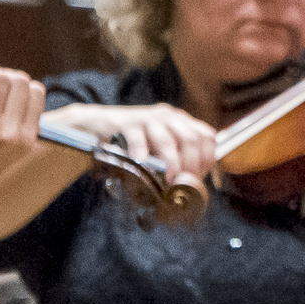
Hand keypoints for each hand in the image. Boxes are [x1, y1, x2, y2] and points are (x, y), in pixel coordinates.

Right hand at [56, 103, 215, 185]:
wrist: (97, 123)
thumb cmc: (132, 140)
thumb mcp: (158, 145)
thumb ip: (173, 159)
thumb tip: (188, 186)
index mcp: (179, 121)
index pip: (205, 136)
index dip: (207, 158)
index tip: (199, 177)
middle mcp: (168, 117)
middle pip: (190, 139)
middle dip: (191, 164)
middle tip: (185, 184)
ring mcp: (148, 119)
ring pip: (167, 140)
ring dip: (172, 162)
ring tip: (170, 179)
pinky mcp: (126, 124)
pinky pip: (137, 138)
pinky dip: (142, 152)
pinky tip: (142, 163)